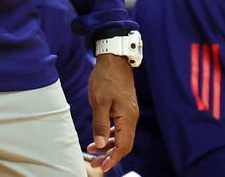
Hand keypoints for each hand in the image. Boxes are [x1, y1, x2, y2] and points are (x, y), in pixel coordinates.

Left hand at [86, 54, 137, 171]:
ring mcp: (129, 113)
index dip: (113, 158)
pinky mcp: (125, 108)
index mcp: (127, 118)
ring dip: (108, 145)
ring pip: (121, 136)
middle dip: (110, 155)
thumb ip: (100, 124)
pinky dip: (110, 135)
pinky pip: (119, 127)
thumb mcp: (99, 101)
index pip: (123, 146)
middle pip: (124, 144)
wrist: (114, 60)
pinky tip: (99, 136)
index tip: (102, 166)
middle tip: (96, 163)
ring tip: (92, 150)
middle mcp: (131, 117)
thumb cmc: (106, 78)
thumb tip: (99, 144)